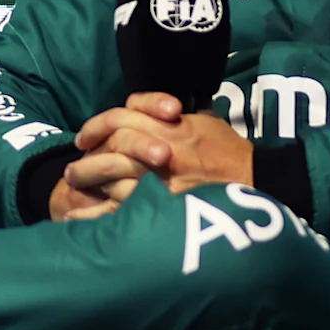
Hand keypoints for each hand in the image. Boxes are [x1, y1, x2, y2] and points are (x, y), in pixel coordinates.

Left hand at [49, 93, 252, 221]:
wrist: (258, 182)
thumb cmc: (230, 151)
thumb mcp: (203, 120)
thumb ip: (170, 114)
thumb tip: (143, 111)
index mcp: (170, 126)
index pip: (121, 117)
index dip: (97, 126)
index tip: (84, 138)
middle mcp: (161, 151)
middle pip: (111, 148)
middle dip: (87, 158)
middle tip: (71, 170)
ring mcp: (161, 181)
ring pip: (111, 179)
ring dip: (87, 182)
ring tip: (72, 188)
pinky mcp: (162, 209)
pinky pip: (120, 211)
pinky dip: (94, 215)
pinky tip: (75, 219)